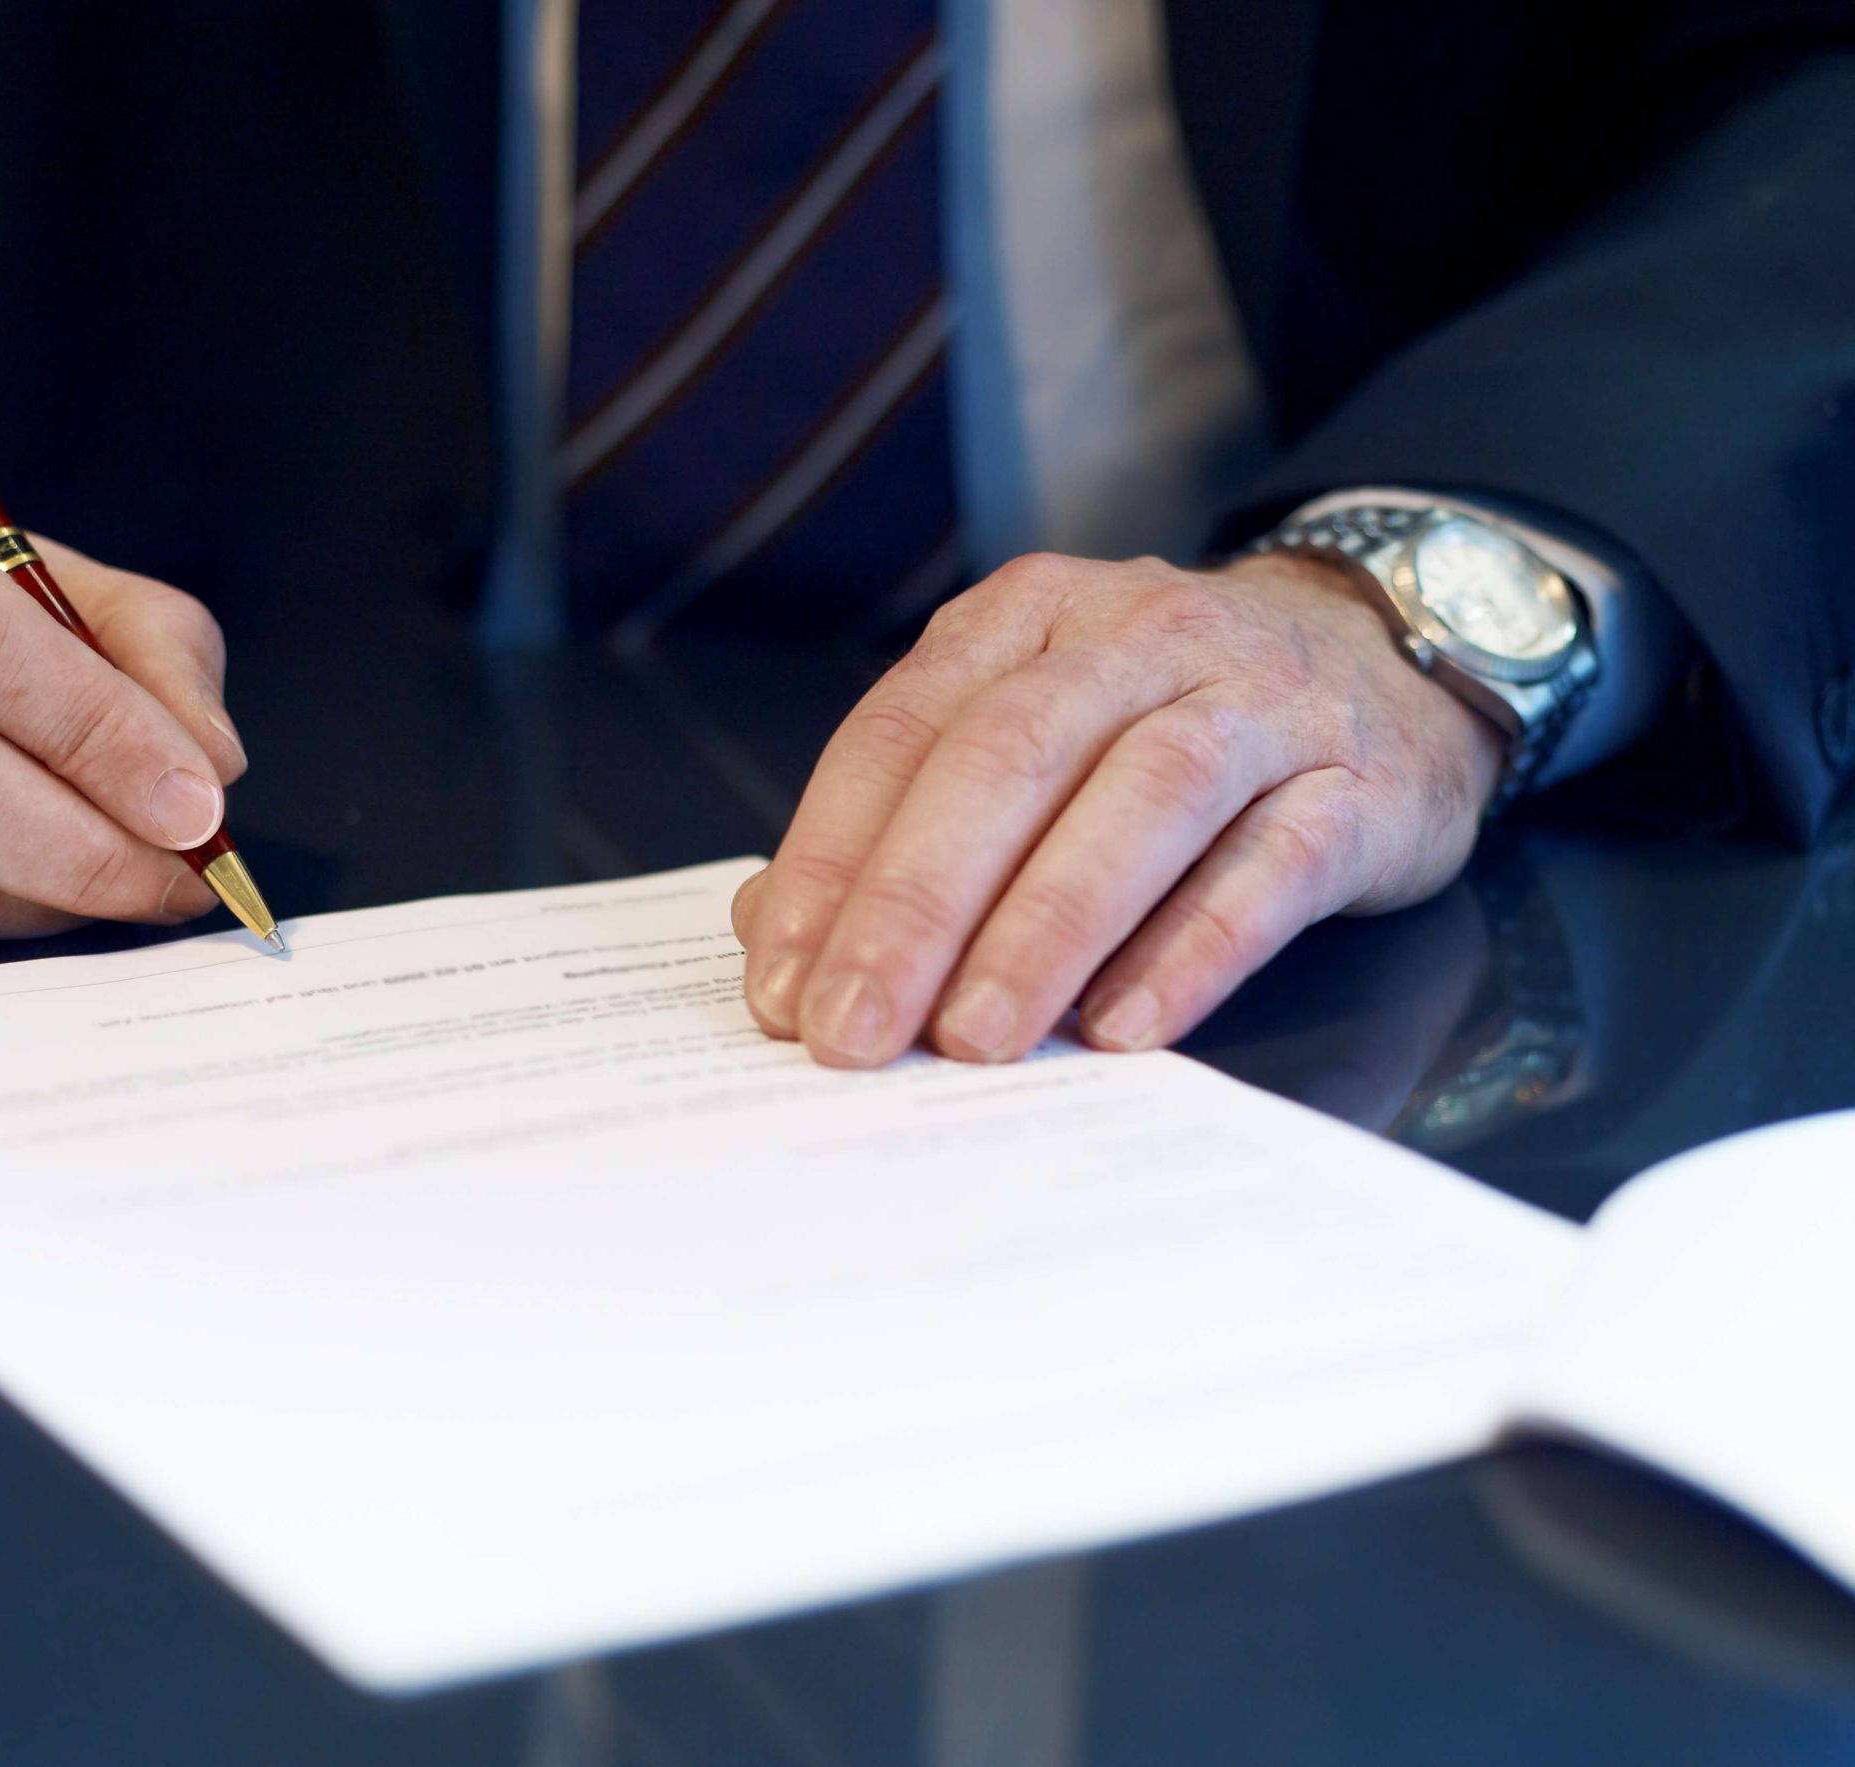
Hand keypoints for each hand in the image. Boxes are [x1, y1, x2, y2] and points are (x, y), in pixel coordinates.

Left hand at [732, 551, 1505, 1065]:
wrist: (1389, 658)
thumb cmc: (1169, 718)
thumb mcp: (1035, 727)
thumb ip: (909, 816)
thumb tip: (774, 929)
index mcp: (1028, 618)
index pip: (904, 732)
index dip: (832, 860)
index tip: (784, 982)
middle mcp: (1140, 636)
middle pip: (1009, 760)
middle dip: (917, 907)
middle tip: (856, 1029)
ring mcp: (1261, 701)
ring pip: (1141, 804)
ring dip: (1044, 930)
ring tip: (974, 1038)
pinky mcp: (1360, 783)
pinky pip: (1270, 868)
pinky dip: (1191, 950)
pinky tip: (1124, 1029)